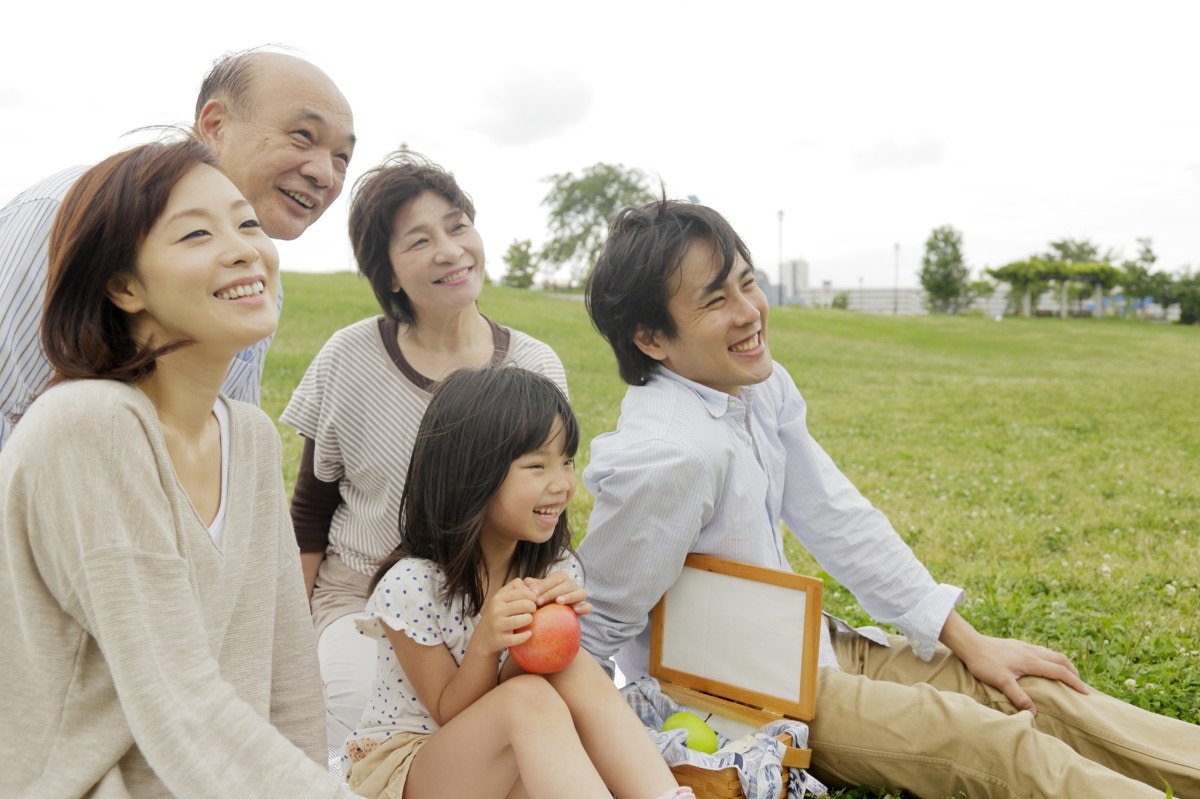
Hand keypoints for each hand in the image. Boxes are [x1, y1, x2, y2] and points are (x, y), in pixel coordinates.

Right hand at [475, 579, 538, 654]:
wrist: (483, 637)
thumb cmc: (498, 614)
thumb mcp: (502, 597)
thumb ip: (517, 587)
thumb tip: (532, 586)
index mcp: (498, 598)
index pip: (523, 592)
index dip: (533, 596)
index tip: (534, 601)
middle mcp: (496, 610)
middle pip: (525, 604)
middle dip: (533, 607)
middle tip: (532, 611)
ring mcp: (497, 625)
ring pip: (524, 619)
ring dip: (530, 620)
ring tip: (529, 620)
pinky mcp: (500, 639)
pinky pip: (519, 638)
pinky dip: (526, 636)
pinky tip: (529, 633)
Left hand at [523, 571, 591, 615]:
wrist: (548, 614)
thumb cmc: (539, 599)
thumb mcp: (533, 592)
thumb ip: (529, 586)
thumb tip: (525, 583)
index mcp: (561, 578)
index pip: (555, 578)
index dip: (544, 585)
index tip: (533, 593)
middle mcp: (572, 585)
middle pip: (567, 585)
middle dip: (552, 592)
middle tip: (539, 601)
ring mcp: (579, 596)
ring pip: (581, 593)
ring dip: (570, 596)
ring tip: (558, 601)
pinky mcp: (583, 608)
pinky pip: (588, 607)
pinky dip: (584, 607)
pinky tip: (575, 610)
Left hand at [940, 612, 1088, 714]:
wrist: (970, 643)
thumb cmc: (985, 663)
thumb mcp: (1002, 682)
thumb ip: (1018, 697)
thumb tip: (1034, 713)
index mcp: (1031, 661)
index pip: (1060, 671)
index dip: (1075, 682)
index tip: (1086, 692)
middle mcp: (1032, 652)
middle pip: (1060, 659)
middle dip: (1073, 671)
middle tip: (1080, 684)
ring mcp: (1025, 646)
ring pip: (1051, 653)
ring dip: (1062, 664)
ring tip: (1066, 675)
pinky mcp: (1017, 645)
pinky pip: (1041, 650)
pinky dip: (1050, 658)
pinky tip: (1044, 664)